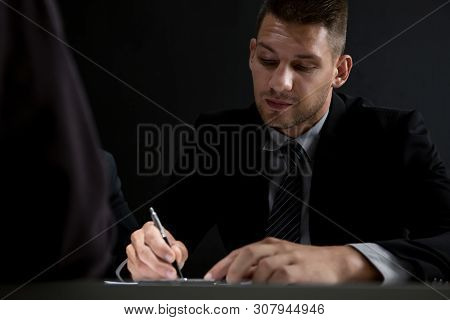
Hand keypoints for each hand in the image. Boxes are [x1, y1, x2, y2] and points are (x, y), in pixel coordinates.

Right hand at [126, 222, 187, 280]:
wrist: (160, 255)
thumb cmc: (168, 248)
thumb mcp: (177, 246)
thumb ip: (179, 250)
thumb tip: (175, 254)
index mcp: (149, 229)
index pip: (152, 237)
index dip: (162, 249)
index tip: (172, 258)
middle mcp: (138, 238)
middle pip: (143, 252)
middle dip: (159, 265)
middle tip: (171, 272)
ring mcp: (131, 251)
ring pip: (139, 265)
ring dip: (155, 274)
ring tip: (167, 278)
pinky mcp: (130, 264)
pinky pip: (137, 273)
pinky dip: (149, 278)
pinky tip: (158, 279)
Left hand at [204, 237, 381, 283]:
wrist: (337, 263)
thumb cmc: (308, 264)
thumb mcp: (281, 261)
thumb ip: (260, 268)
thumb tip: (236, 279)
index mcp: (270, 246)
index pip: (241, 251)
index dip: (224, 263)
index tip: (211, 275)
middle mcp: (277, 249)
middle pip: (248, 253)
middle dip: (232, 268)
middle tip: (226, 282)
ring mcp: (289, 258)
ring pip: (262, 265)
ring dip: (252, 281)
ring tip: (249, 291)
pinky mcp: (300, 270)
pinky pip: (280, 276)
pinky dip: (270, 285)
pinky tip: (268, 291)